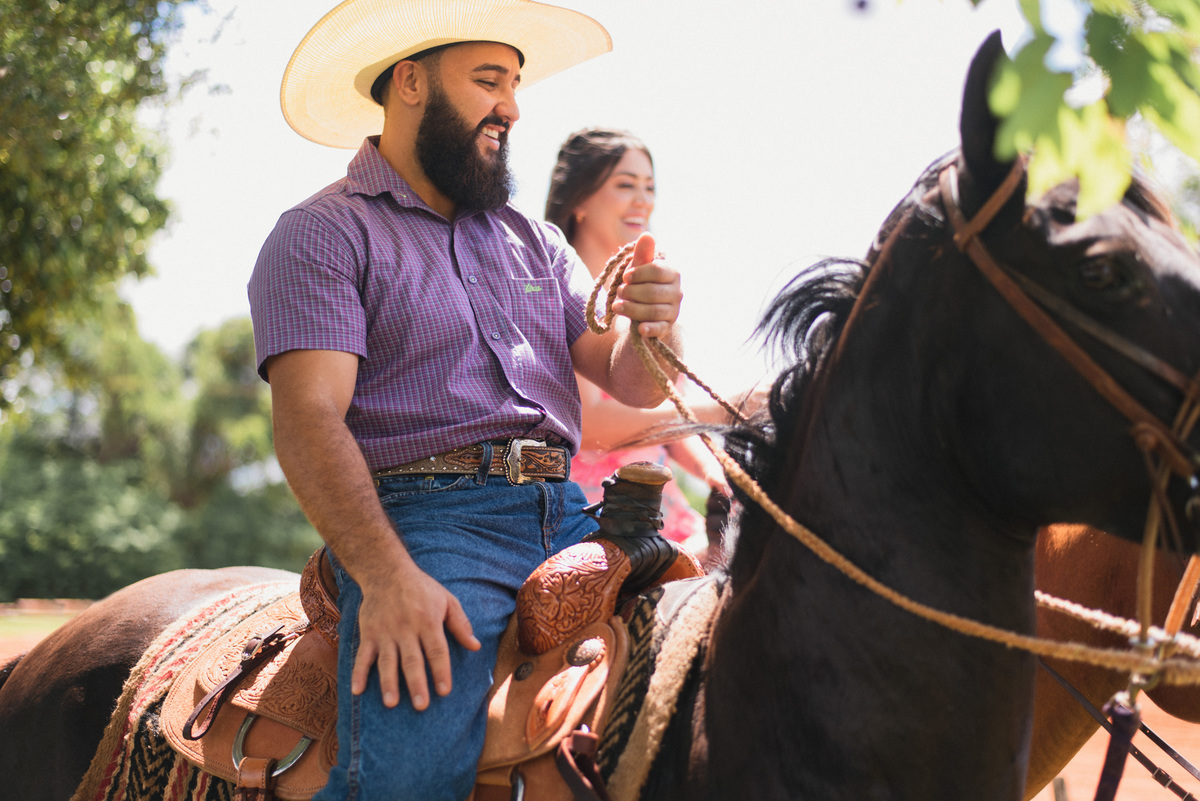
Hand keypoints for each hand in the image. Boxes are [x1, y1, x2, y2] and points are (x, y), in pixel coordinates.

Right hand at [351, 559, 480, 710]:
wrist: (387, 572)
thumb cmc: (422, 588)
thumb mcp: (447, 600)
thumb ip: (460, 624)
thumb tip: (476, 646)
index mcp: (428, 621)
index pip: (436, 650)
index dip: (440, 671)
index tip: (444, 691)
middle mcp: (406, 629)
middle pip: (412, 660)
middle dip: (416, 683)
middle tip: (421, 706)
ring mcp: (385, 632)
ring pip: (387, 661)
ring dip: (388, 683)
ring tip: (391, 704)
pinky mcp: (369, 633)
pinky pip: (363, 656)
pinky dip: (358, 673)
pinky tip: (356, 691)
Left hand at [613, 232, 680, 338]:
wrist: (643, 307)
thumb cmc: (641, 283)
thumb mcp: (640, 268)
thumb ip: (643, 254)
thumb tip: (647, 235)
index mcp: (672, 274)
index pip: (658, 271)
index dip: (639, 273)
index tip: (625, 277)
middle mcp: (677, 292)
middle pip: (653, 293)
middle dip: (631, 292)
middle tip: (619, 292)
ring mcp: (673, 311)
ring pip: (653, 311)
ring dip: (632, 309)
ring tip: (616, 306)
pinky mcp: (666, 327)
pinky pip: (660, 329)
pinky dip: (650, 329)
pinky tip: (640, 329)